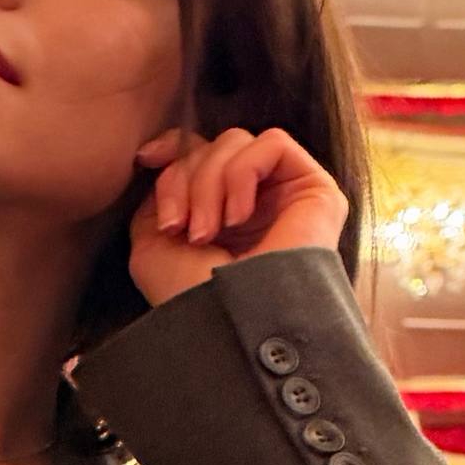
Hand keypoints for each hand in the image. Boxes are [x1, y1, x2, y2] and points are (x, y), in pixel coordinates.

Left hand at [128, 126, 348, 307]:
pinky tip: (238, 218)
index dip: (175, 147)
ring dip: (209, 182)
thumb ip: (163, 196)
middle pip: (213, 145)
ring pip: (238, 142)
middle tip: (181, 228)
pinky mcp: (317, 191)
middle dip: (186, 179)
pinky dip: (243, 174)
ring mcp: (286, 195)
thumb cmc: (190, 295)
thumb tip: (166, 160)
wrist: (228, 323)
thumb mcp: (153, 243)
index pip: (201, 151)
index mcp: (219, 213)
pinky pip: (274, 144)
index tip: (146, 159)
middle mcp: (255, 202)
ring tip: (207, 231)